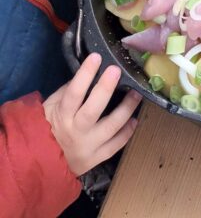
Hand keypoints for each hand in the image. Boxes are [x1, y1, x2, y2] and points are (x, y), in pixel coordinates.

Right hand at [43, 55, 139, 176]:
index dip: (85, 75)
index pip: (74, 93)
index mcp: (62, 116)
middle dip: (106, 89)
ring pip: (110, 127)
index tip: (96, 57)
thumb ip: (68, 91)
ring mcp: (88, 147)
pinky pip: (115, 146)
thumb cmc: (49, 126)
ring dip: (126, 109)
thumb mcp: (52, 106)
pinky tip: (134, 119)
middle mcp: (76, 131)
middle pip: (93, 110)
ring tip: (136, 93)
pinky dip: (126, 132)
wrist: (44, 162)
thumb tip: (89, 73)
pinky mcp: (96, 159)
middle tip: (116, 70)